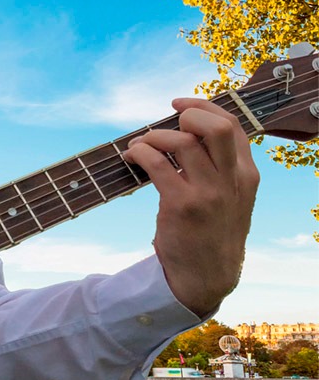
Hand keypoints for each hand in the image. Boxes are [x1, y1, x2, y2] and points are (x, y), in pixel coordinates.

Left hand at [123, 98, 259, 316]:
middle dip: (188, 115)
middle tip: (166, 127)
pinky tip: (132, 158)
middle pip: (217, 127)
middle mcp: (232, 180)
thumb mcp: (231, 196)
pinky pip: (157, 164)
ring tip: (140, 147)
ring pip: (182, 142)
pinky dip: (140, 153)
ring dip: (153, 137)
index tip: (178, 105)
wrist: (208, 274)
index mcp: (246, 174)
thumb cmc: (213, 229)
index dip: (203, 106)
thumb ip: (221, 166)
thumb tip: (188, 129)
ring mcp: (208, 193)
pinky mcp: (182, 205)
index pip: (232, 125)